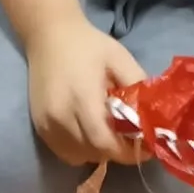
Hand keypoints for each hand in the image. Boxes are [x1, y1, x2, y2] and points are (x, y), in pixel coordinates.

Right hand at [26, 15, 149, 166]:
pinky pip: (64, 152)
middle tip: (131, 140)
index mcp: (83, 98)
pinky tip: (89, 132)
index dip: (126, 151)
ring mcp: (47, 124)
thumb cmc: (89, 45)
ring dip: (98, 152)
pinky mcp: (39, 127)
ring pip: (78, 157)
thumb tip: (154, 115)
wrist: (49, 36)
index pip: (104, 142)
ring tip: (109, 134)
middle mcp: (61, 117)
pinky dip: (81, 150)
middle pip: (93, 153)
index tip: (144, 147)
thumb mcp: (120, 58)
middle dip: (116, 152)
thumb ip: (137, 85)